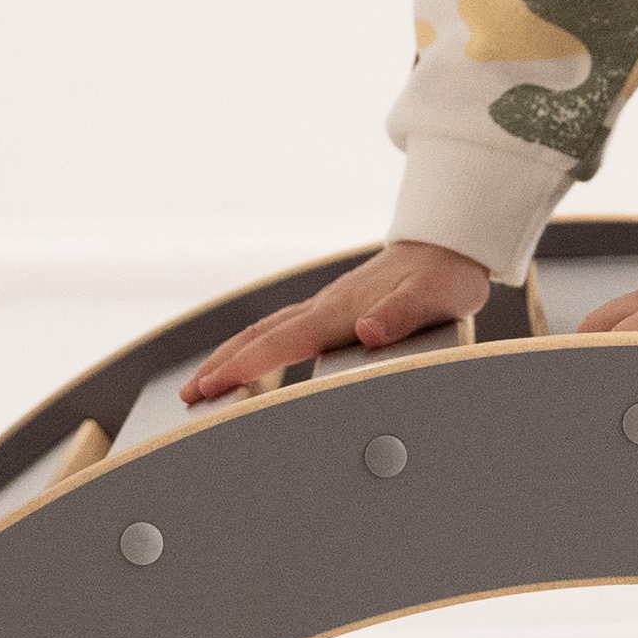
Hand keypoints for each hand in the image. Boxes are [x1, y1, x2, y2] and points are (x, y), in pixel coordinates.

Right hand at [183, 240, 491, 403]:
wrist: (449, 243)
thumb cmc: (444, 276)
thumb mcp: (433, 297)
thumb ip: (400, 315)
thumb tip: (367, 331)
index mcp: (341, 311)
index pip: (282, 341)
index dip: (246, 366)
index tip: (212, 386)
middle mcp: (325, 307)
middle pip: (260, 336)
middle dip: (222, 365)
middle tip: (189, 394)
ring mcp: (325, 306)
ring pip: (266, 330)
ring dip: (232, 355)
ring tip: (204, 382)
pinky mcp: (333, 309)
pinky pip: (283, 330)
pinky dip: (256, 347)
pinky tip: (250, 360)